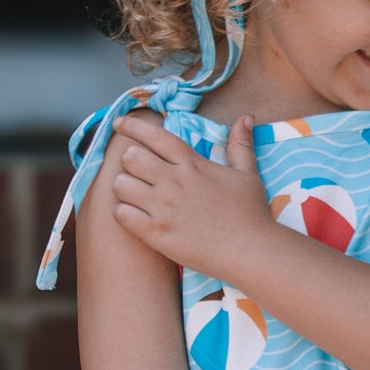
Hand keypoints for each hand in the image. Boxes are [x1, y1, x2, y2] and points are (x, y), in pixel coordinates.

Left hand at [111, 110, 272, 278]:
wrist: (249, 251)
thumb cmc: (250, 213)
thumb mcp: (247, 173)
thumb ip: (240, 144)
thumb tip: (246, 117)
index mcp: (192, 164)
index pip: (154, 136)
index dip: (132, 126)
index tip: (119, 124)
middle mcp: (173, 182)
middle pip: (131, 157)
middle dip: (130, 161)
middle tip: (139, 172)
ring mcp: (163, 209)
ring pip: (121, 185)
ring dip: (124, 187)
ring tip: (135, 194)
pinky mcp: (156, 234)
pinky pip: (122, 214)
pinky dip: (123, 212)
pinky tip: (135, 215)